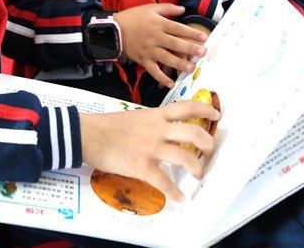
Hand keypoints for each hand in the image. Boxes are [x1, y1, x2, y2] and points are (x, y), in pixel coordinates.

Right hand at [79, 101, 219, 200]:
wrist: (87, 134)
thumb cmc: (107, 126)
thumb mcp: (135, 117)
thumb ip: (151, 123)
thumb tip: (162, 131)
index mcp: (156, 115)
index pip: (187, 106)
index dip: (205, 109)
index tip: (216, 113)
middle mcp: (158, 129)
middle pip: (194, 132)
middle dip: (208, 144)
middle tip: (210, 152)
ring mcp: (151, 148)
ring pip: (185, 157)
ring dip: (197, 168)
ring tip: (199, 175)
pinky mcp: (142, 166)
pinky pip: (164, 182)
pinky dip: (174, 192)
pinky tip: (179, 198)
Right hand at [115, 4, 207, 87]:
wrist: (114, 29)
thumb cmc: (133, 17)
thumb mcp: (150, 8)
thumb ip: (168, 8)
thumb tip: (183, 10)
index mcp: (158, 24)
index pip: (178, 28)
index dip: (191, 33)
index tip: (204, 38)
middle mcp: (155, 37)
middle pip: (174, 43)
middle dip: (190, 48)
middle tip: (203, 53)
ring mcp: (149, 50)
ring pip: (166, 58)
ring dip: (179, 64)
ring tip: (191, 68)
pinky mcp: (142, 60)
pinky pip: (153, 70)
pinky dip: (161, 78)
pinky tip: (171, 83)